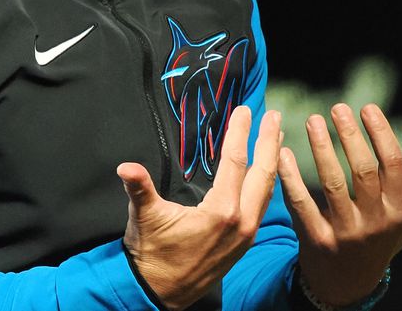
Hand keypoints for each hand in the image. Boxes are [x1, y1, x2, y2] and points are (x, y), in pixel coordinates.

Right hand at [118, 106, 280, 309]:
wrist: (158, 294)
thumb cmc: (151, 254)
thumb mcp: (144, 217)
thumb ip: (139, 188)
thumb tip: (125, 167)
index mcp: (222, 212)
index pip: (236, 161)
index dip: (240, 133)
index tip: (244, 110)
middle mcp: (241, 222)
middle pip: (263, 173)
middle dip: (269, 142)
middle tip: (274, 116)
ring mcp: (246, 235)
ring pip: (267, 191)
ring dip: (272, 161)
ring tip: (276, 138)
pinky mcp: (244, 243)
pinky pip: (262, 206)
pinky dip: (267, 184)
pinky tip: (266, 174)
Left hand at [278, 103, 401, 306]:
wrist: (347, 285)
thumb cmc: (379, 242)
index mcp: (398, 211)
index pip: (395, 165)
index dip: (381, 134)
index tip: (367, 108)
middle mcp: (375, 222)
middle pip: (363, 171)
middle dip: (350, 136)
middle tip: (337, 107)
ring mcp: (346, 233)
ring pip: (332, 183)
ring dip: (321, 148)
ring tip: (313, 120)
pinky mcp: (317, 240)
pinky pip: (302, 203)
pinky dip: (291, 176)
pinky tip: (284, 152)